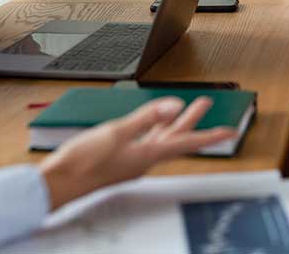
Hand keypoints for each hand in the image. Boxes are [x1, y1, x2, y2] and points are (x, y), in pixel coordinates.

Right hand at [39, 97, 236, 209]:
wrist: (57, 184)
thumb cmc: (83, 162)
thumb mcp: (117, 132)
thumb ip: (146, 117)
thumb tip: (176, 106)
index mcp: (148, 154)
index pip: (187, 142)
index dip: (211, 135)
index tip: (231, 132)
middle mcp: (144, 159)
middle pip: (176, 137)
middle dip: (193, 120)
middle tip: (207, 103)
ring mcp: (132, 160)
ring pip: (161, 138)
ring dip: (175, 122)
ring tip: (186, 107)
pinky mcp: (120, 159)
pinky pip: (145, 141)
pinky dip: (153, 128)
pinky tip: (152, 123)